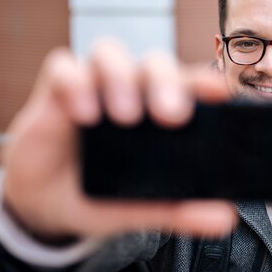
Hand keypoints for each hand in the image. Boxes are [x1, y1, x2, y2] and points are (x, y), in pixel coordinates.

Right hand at [0, 39, 236, 240]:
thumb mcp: (138, 207)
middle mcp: (129, 90)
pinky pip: (63, 67)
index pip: (186, 84)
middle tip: (172, 115)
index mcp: (157, 110)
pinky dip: (74, 83)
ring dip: (120, 78)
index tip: (219, 92)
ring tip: (125, 117)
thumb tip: (225, 219)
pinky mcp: (57, 90)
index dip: (202, 81)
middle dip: (165, 81)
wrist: (45, 206)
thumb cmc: (98, 195)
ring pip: (109, 53)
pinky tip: (83, 113)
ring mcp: (92, 85)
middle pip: (153, 63)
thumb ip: (179, 210)